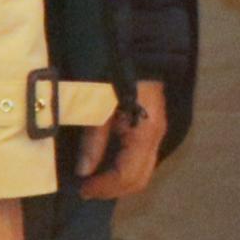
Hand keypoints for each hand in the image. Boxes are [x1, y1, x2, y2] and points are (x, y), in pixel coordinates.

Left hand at [77, 80, 169, 197]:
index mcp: (144, 135)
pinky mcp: (153, 128)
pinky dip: (125, 169)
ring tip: (95, 180)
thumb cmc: (116, 75)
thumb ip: (93, 140)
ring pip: (143, 172)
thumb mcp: (99, 106)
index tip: (82, 188)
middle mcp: (156, 139)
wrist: (138, 50)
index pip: (127, 175)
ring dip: (119, 182)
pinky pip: (141, 160)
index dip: (104, 187)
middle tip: (87, 189)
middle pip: (139, 180)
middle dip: (113, 190)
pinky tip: (106, 164)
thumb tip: (84, 172)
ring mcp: (157, 134)